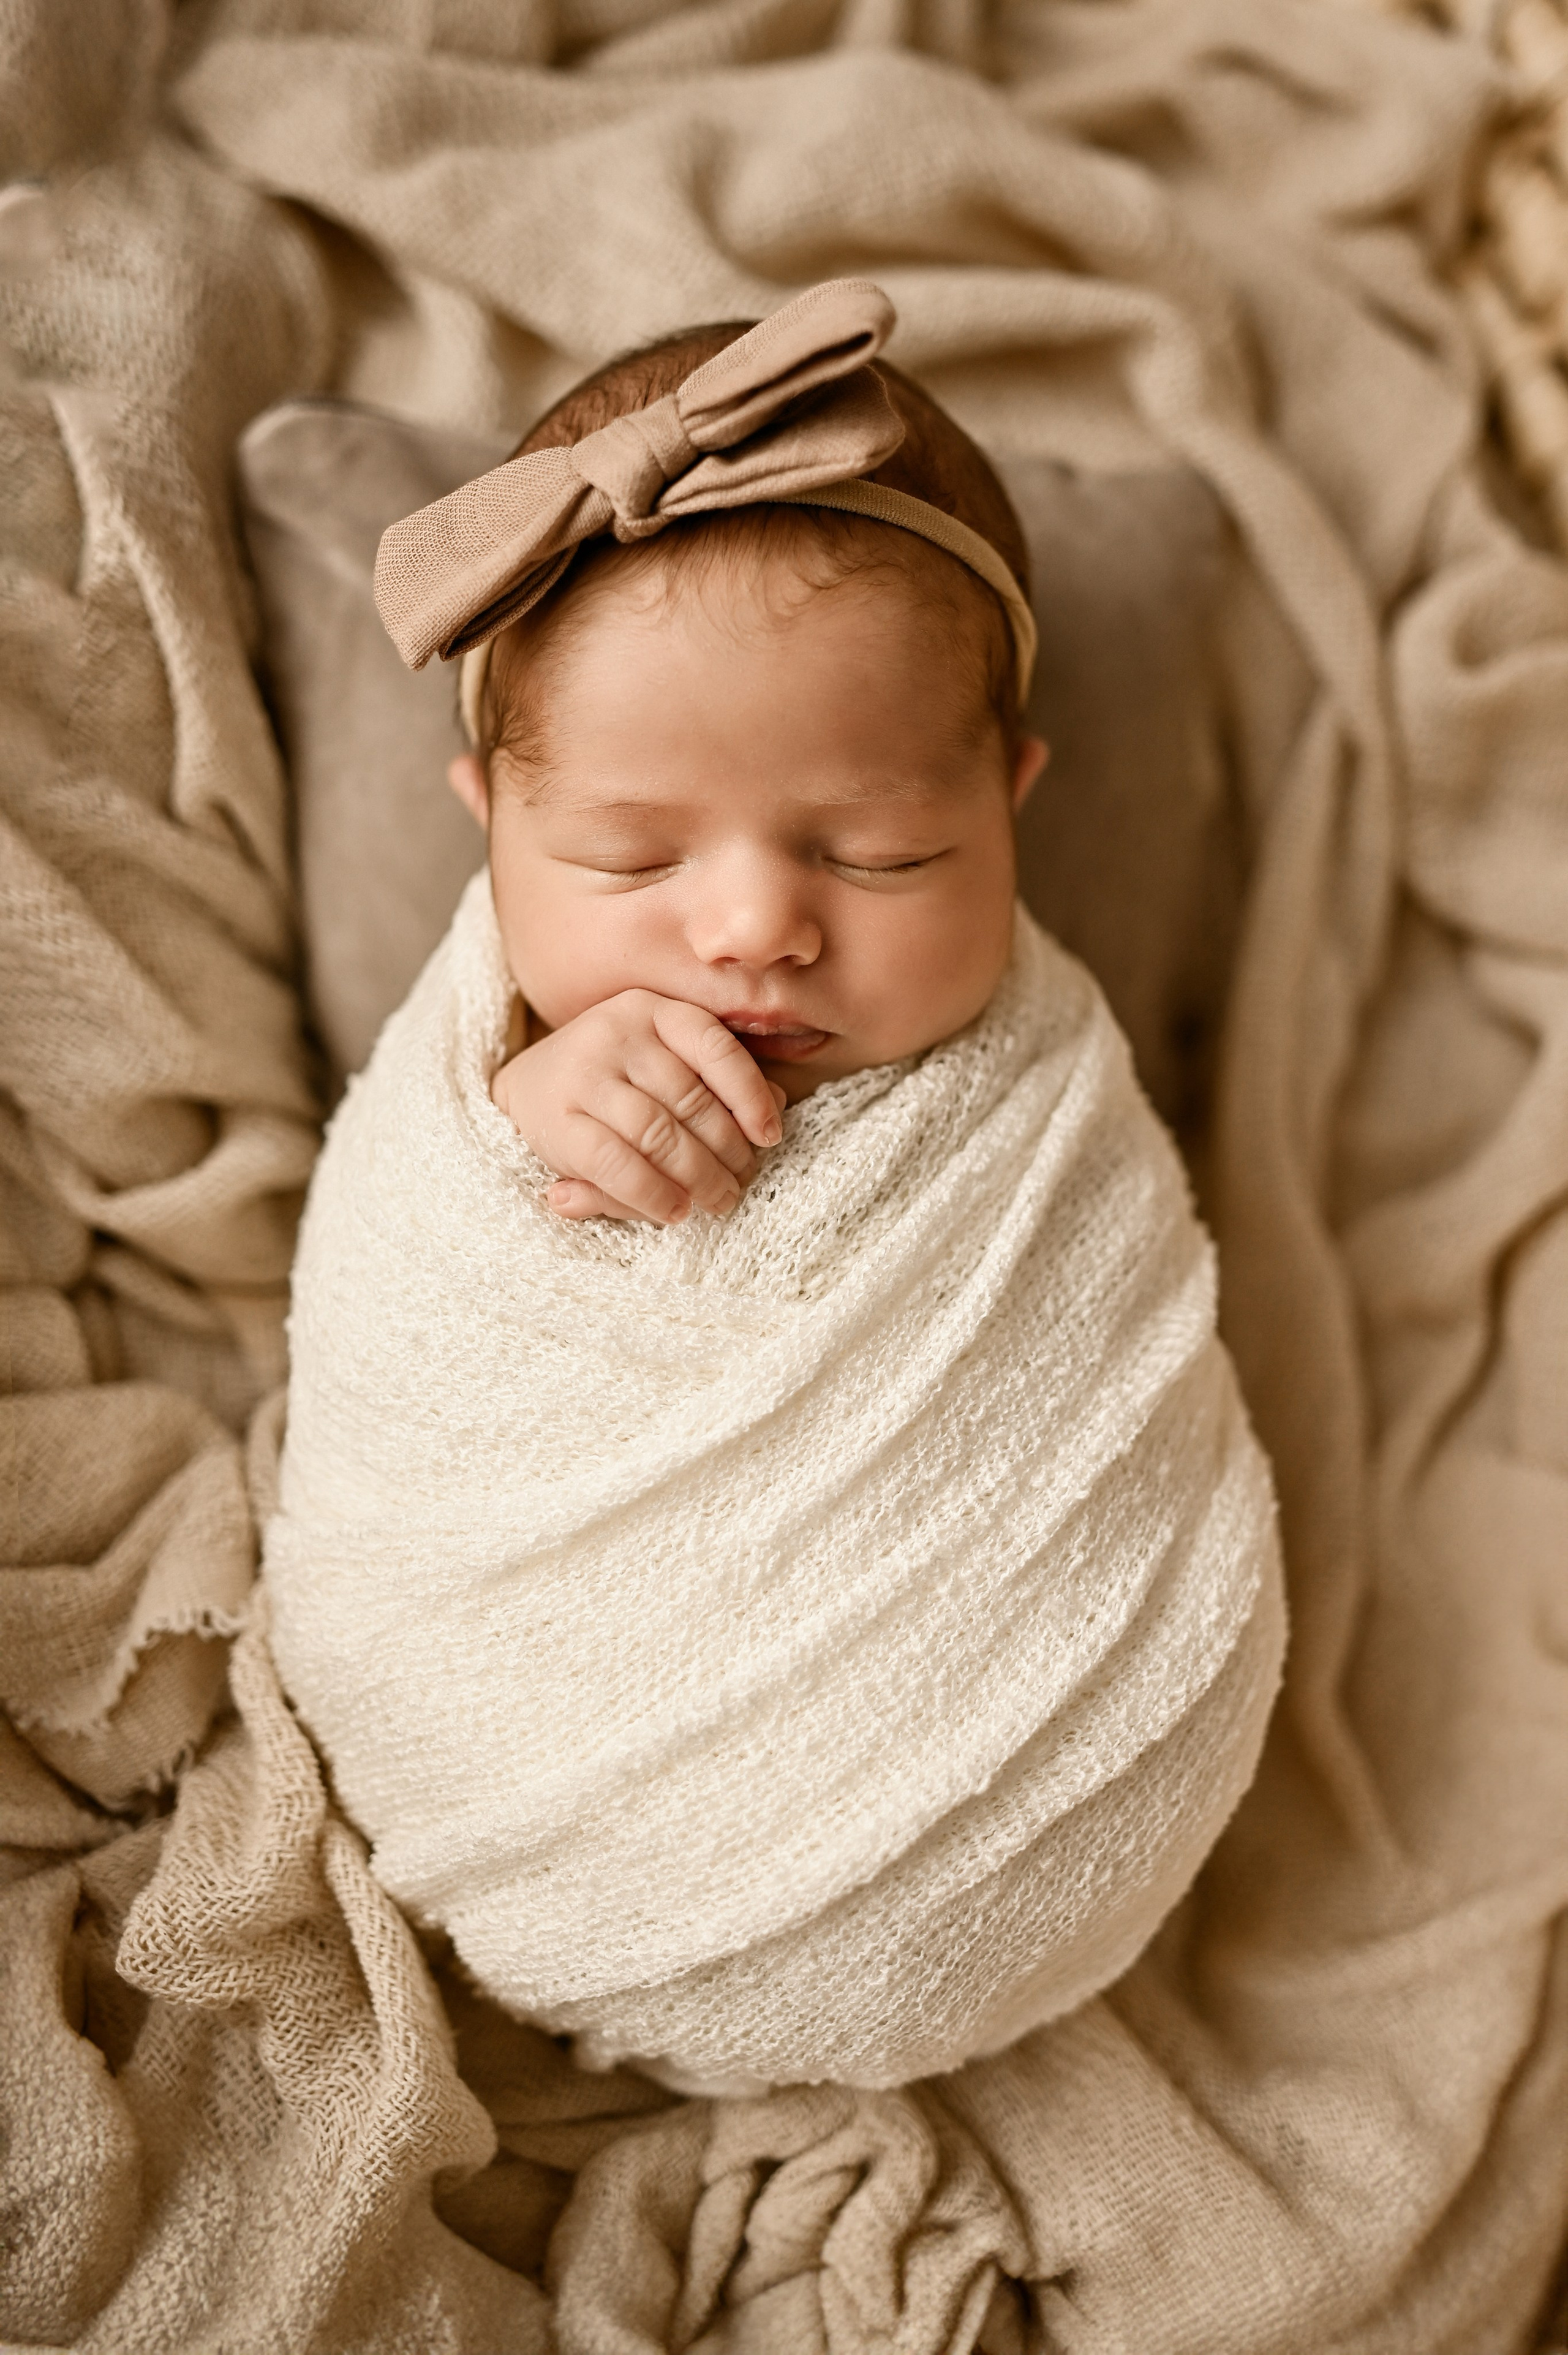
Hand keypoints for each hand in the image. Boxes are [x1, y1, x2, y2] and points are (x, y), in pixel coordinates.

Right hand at [491, 990, 786, 1223]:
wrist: (527, 1085)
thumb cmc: (618, 1080)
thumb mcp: (666, 1064)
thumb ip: (717, 1079)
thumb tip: (776, 1103)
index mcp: (653, 1010)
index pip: (716, 1047)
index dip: (750, 1096)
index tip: (769, 1137)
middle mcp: (617, 1031)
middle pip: (690, 1099)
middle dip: (726, 1151)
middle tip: (741, 1183)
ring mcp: (584, 1074)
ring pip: (658, 1134)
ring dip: (697, 1177)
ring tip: (718, 1201)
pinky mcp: (558, 1121)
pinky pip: (616, 1164)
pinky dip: (652, 1194)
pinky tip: (675, 1211)